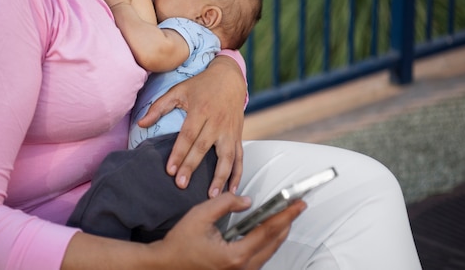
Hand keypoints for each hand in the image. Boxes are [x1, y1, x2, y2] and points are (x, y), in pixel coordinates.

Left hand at [138, 55, 246, 196]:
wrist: (230, 77)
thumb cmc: (202, 85)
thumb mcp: (178, 90)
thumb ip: (158, 107)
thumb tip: (141, 123)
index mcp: (200, 110)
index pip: (188, 135)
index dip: (179, 153)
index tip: (170, 170)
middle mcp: (216, 122)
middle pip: (203, 147)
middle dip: (192, 167)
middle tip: (182, 185)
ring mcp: (229, 130)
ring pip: (226, 156)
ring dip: (220, 177)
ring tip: (211, 195)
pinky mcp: (238, 135)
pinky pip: (240, 157)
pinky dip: (238, 174)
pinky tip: (232, 189)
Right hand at [153, 193, 306, 269]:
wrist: (166, 264)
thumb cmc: (180, 243)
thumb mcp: (201, 215)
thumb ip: (225, 203)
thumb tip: (247, 201)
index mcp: (235, 255)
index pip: (268, 231)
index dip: (285, 215)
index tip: (298, 204)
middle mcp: (242, 268)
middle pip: (274, 243)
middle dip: (287, 223)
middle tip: (296, 206)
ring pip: (268, 252)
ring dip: (278, 233)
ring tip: (285, 215)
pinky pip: (259, 257)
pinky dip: (267, 242)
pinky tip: (268, 230)